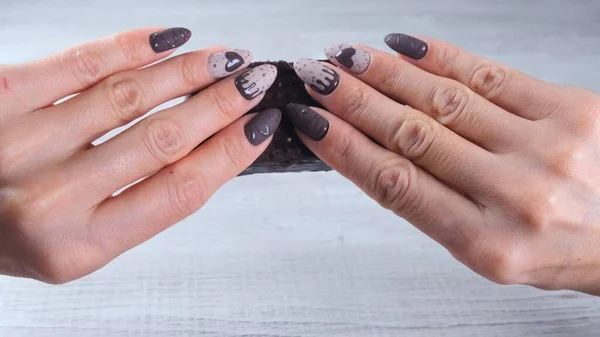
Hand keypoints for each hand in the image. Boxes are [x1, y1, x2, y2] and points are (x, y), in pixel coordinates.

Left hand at [0, 27, 280, 283]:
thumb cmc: (16, 227)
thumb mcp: (81, 239)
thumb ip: (141, 200)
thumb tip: (213, 144)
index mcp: (79, 246)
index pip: (179, 191)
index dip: (230, 152)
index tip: (261, 125)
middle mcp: (49, 201)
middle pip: (162, 141)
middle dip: (220, 105)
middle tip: (254, 81)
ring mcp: (21, 144)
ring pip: (129, 96)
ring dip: (188, 72)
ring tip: (223, 58)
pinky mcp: (0, 96)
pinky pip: (82, 62)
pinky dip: (133, 45)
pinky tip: (169, 39)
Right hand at [286, 34, 599, 294]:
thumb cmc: (558, 249)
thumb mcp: (487, 250)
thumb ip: (434, 204)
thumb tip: (372, 149)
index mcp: (486, 243)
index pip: (395, 184)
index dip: (345, 147)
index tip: (313, 123)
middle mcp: (515, 196)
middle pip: (411, 135)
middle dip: (354, 101)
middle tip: (318, 77)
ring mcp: (545, 148)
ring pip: (443, 101)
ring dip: (386, 74)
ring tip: (349, 59)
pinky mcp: (571, 109)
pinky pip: (491, 75)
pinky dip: (440, 57)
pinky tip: (405, 48)